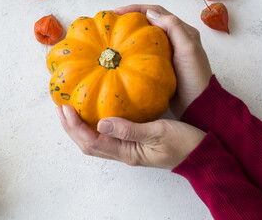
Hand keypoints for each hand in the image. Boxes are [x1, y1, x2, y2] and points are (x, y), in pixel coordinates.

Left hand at [57, 105, 205, 168]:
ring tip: (71, 109)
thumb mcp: (159, 132)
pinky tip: (93, 112)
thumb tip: (101, 122)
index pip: (91, 141)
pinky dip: (94, 124)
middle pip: (87, 144)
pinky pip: (107, 135)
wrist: (202, 154)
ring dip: (80, 126)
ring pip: (95, 140)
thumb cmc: (184, 144)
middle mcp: (123, 152)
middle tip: (60, 106)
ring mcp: (127, 149)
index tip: (65, 107)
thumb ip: (130, 129)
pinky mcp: (133, 142)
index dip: (75, 126)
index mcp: (127, 152)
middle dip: (70, 126)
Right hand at [115, 5, 212, 116]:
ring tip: (111, 35)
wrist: (198, 105)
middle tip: (110, 20)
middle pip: (149, 22)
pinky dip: (131, 51)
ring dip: (129, 34)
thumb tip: (150, 13)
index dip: (136, 8)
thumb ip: (173, 28)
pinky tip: (119, 55)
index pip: (157, 12)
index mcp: (183, 31)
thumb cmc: (195, 78)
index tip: (117, 12)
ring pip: (144, 37)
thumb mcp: (187, 49)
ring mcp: (166, 53)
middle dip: (129, 18)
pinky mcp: (159, 67)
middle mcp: (174, 39)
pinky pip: (142, 54)